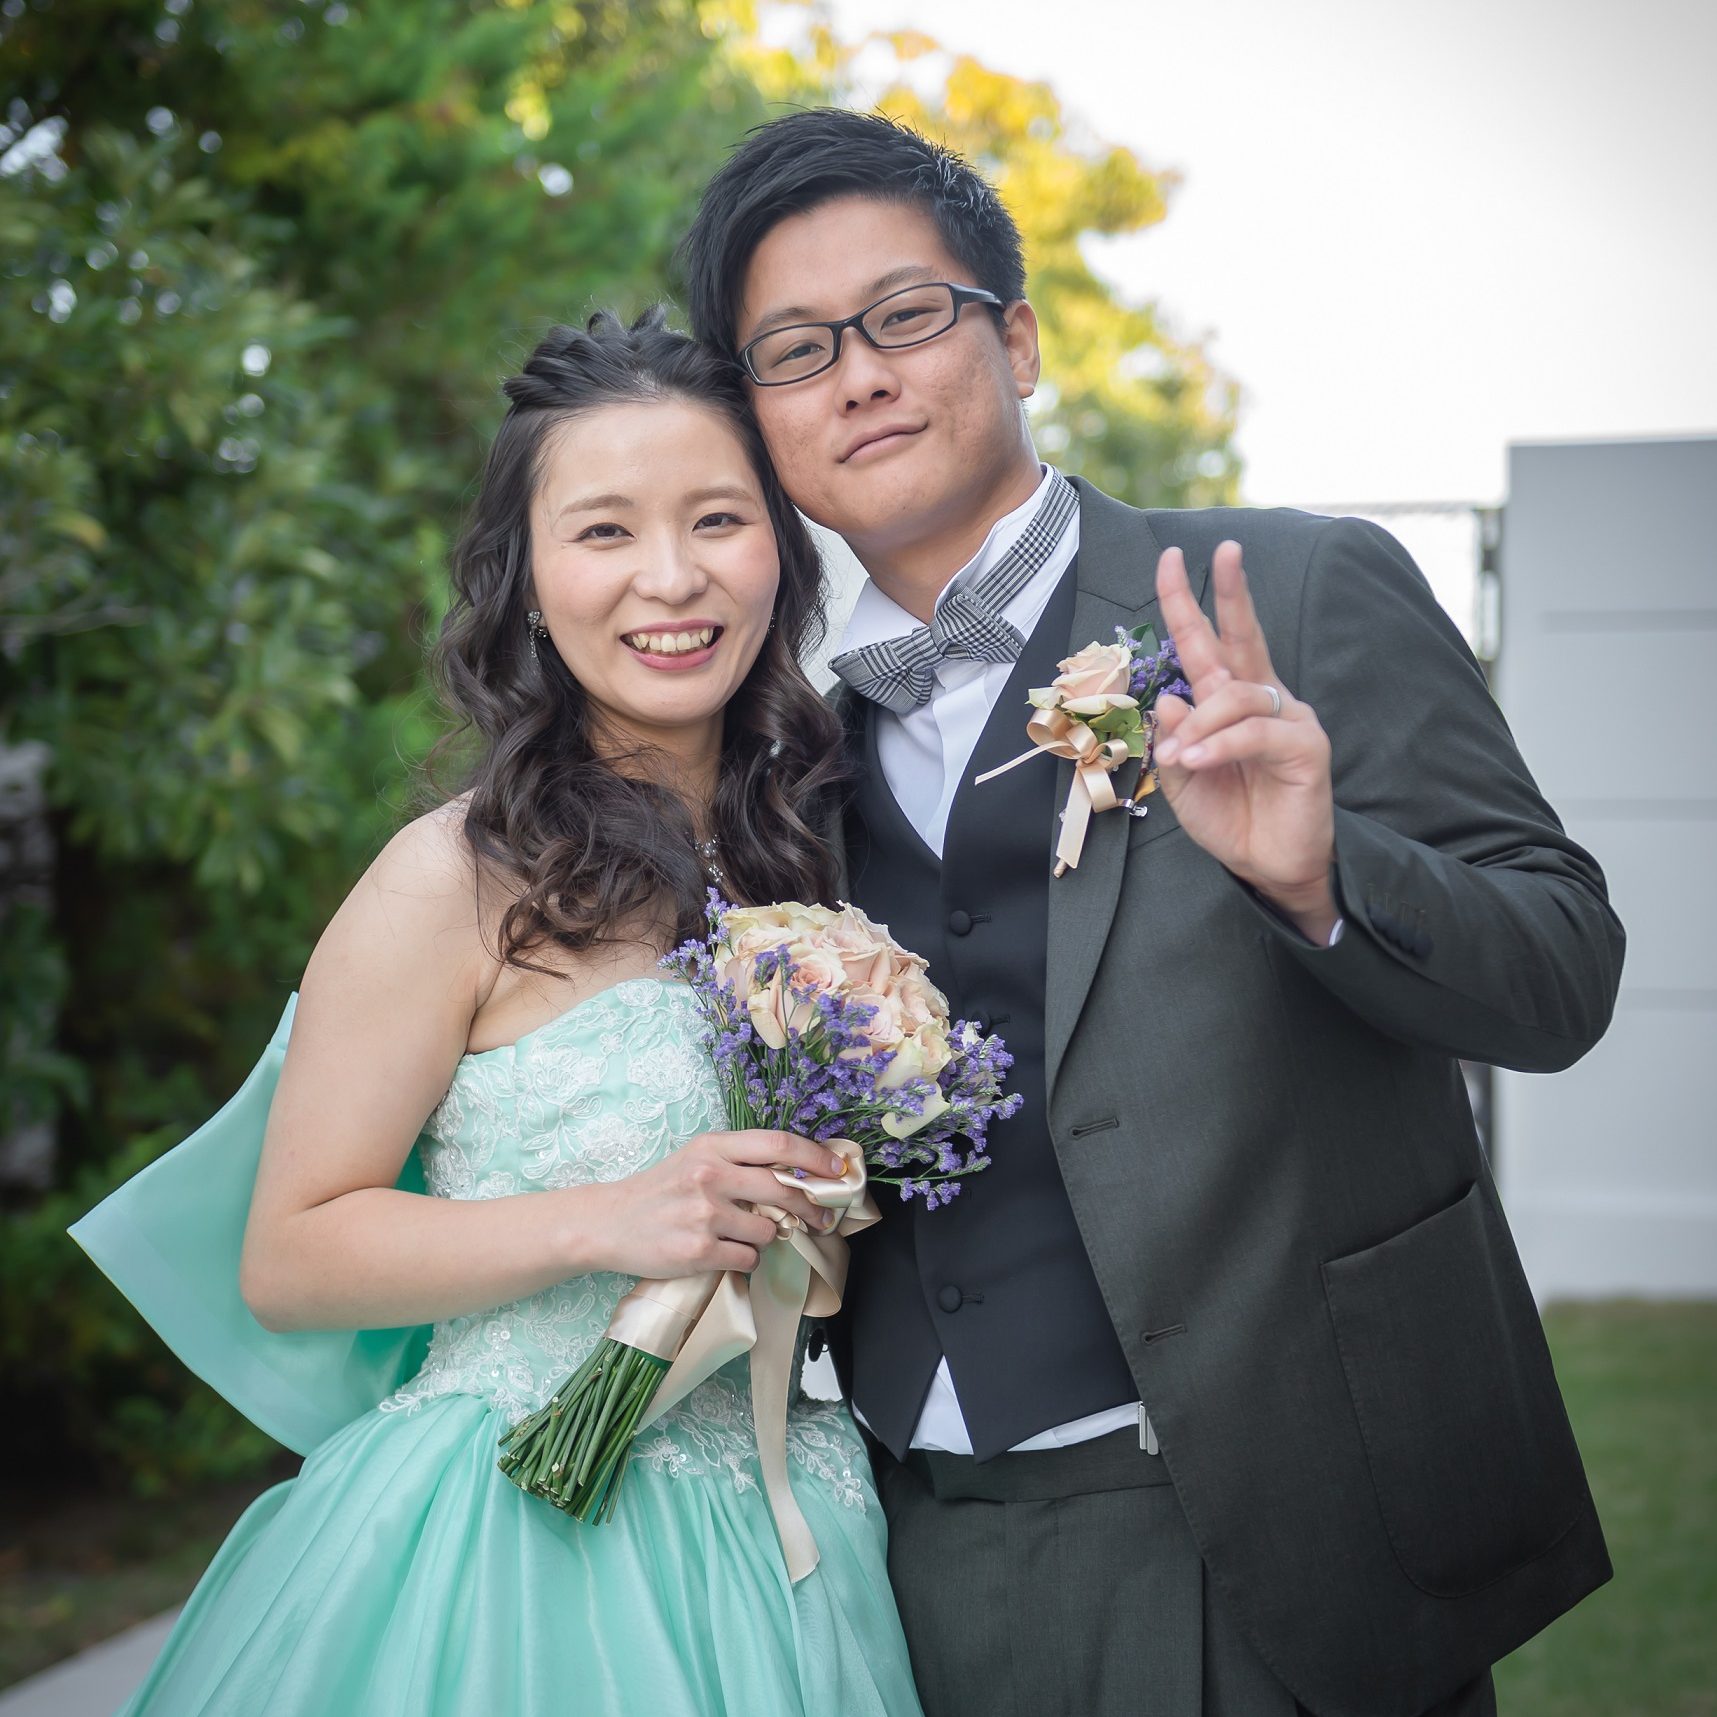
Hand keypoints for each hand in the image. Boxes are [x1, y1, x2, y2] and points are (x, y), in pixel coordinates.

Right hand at [587, 1130, 848, 1278]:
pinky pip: (748, 1259)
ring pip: (768, 1230)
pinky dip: (745, 1260)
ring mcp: (704, 1214)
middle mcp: (710, 1175)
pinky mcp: (698, 1251)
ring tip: (741, 1236)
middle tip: (820, 1218)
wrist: (608, 1223)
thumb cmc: (660, 1190)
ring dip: (765, 1238)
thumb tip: (798, 1175)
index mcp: (714, 1146)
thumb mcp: (697, 1159)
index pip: (779, 1145)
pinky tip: (724, 1253)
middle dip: (811, 1207)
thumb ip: (740, 1161)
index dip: (816, 1157)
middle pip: (784, 1189)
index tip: (838, 1171)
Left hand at [1151, 540, 1337, 940]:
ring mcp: (1289, 719)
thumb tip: (1165, 699)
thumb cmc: (1231, 818)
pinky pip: (1255, 732)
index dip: (1190, 602)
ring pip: (1235, 695)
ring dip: (1198, 724)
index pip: (1210, 642)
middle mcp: (1262, 700)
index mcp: (1230, 701)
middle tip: (1225, 549)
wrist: (1269, 865)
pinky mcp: (1306, 747)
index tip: (1172, 558)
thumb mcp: (1184, 780)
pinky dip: (1219, 745)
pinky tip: (1196, 761)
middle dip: (1230, 591)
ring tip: (1178, 758)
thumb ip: (1173, 740)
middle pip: (1243, 636)